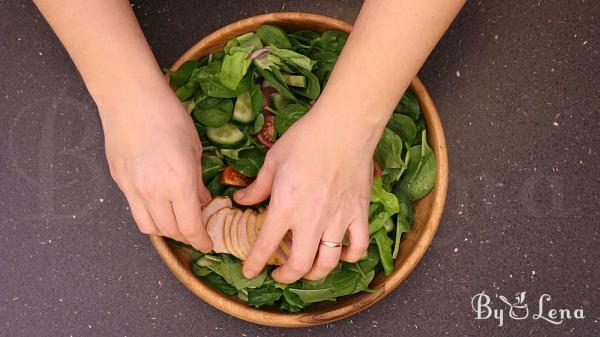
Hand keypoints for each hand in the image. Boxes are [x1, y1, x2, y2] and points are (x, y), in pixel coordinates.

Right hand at [99, 87, 212, 251]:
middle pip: (170, 231)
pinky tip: (158, 204)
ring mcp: (133, 189)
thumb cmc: (169, 116)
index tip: (207, 244)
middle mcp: (154, 192)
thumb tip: (201, 201)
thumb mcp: (194, 148)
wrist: (130, 98)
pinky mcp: (119, 182)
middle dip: (186, 236)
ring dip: (166, 230)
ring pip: (149, 227)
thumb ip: (197, 180)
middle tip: (196, 230)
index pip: (190, 227)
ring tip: (176, 221)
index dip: (200, 241)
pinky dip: (149, 215)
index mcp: (179, 184)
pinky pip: (135, 210)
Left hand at [234, 101, 380, 282]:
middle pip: (300, 265)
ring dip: (316, 273)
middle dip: (286, 277)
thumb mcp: (272, 161)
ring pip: (328, 262)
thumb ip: (257, 186)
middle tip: (279, 274)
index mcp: (285, 207)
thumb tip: (240, 199)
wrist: (343, 127)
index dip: (254, 264)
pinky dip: (351, 256)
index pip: (265, 246)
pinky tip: (343, 255)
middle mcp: (311, 220)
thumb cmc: (305, 139)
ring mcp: (338, 219)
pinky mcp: (359, 213)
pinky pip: (358, 246)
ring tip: (308, 270)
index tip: (250, 272)